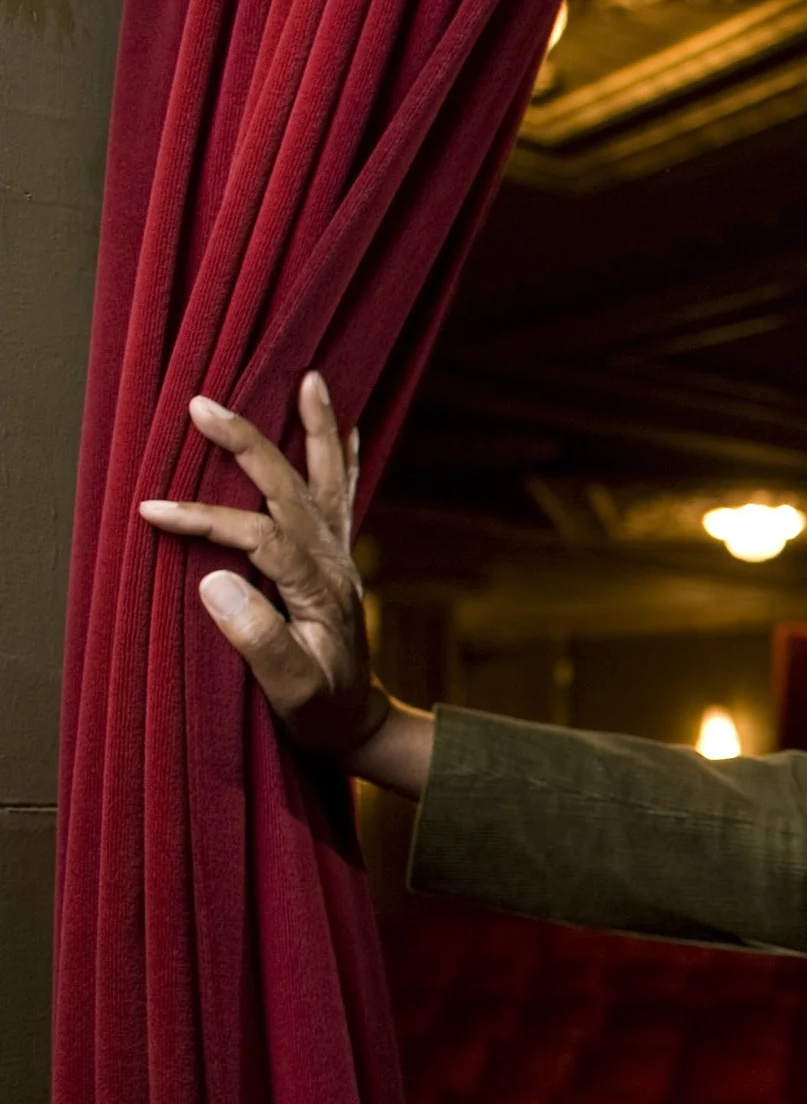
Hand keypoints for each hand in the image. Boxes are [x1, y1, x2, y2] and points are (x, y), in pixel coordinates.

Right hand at [139, 371, 389, 760]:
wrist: (356, 723)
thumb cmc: (319, 710)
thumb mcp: (288, 689)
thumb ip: (257, 639)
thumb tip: (215, 581)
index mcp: (320, 591)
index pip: (261, 538)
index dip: (207, 519)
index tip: (152, 512)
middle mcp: (335, 564)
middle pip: (292, 492)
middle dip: (247, 446)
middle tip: (204, 405)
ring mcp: (340, 558)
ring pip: (327, 482)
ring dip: (316, 431)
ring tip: (312, 379)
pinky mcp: (337, 560)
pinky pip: (343, 497)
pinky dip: (344, 458)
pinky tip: (349, 424)